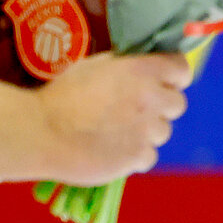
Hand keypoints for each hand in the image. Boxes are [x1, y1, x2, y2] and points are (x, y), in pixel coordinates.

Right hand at [0, 51, 192, 186]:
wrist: (41, 132)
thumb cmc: (62, 95)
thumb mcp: (93, 66)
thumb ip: (123, 65)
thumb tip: (138, 67)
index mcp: (142, 71)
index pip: (181, 68)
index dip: (173, 75)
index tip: (163, 82)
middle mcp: (151, 99)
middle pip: (177, 104)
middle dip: (161, 106)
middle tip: (138, 110)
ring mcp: (146, 130)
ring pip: (163, 132)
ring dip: (147, 132)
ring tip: (120, 132)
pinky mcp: (136, 157)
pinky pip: (149, 156)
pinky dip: (135, 155)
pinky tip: (115, 150)